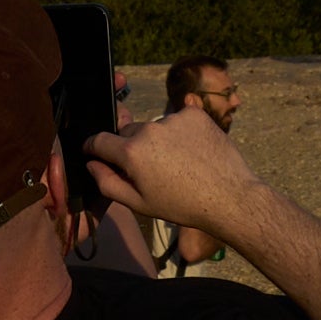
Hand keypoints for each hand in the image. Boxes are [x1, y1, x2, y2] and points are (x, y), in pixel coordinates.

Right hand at [79, 105, 263, 240]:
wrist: (229, 197)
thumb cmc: (182, 205)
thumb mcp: (139, 203)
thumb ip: (108, 182)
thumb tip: (92, 164)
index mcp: (131, 152)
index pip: (99, 140)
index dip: (94, 147)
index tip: (95, 152)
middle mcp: (149, 129)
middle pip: (128, 132)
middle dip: (131, 147)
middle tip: (150, 169)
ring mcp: (173, 118)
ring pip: (154, 127)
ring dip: (158, 140)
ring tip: (177, 163)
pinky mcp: (194, 114)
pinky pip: (178, 119)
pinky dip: (180, 132)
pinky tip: (192, 152)